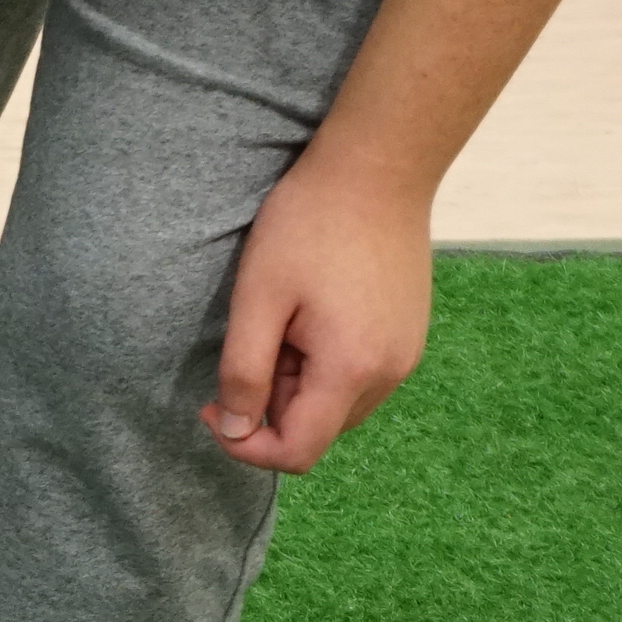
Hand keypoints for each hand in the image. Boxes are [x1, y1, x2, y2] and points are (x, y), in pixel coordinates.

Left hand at [201, 154, 435, 475]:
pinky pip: (359, 377)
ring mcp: (406, 355)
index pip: (297, 453)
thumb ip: (243, 372)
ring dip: (298, 386)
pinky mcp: (409, 335)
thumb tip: (234, 430)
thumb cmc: (309, 225)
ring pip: (338, 407)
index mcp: (351, 370)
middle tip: (254, 342)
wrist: (378, 168)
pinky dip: (325, 366)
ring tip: (285, 324)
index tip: (212, 404)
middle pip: (318, 432)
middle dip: (272, 407)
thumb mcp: (258, 298)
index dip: (244, 444)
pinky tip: (312, 315)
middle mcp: (390, 374)